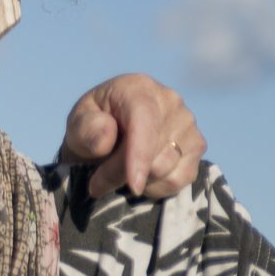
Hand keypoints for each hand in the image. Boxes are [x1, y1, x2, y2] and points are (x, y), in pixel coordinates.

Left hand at [58, 73, 204, 198]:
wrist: (111, 130)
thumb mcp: (77, 124)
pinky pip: (180, 179)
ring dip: (137, 181)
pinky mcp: (197, 145)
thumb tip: (106, 138)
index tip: (134, 184)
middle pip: (153, 153)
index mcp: (138, 88)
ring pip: (166, 169)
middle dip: (120, 174)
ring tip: (119, 170)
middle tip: (97, 180)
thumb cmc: (91, 125)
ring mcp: (187, 124)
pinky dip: (156, 187)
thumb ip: (86, 129)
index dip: (139, 155)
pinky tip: (141, 174)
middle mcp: (170, 102)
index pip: (144, 121)